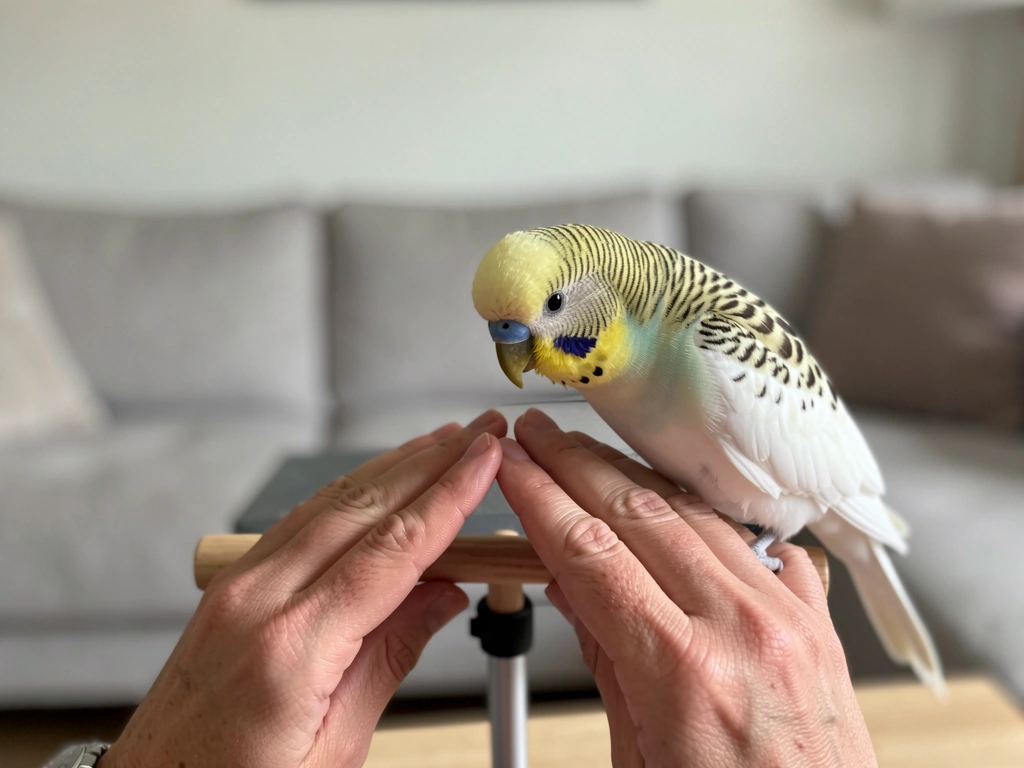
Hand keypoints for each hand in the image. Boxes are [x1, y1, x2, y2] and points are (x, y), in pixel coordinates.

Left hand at [102, 411, 505, 767]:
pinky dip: (352, 491)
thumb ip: (390, 659)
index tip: (486, 458)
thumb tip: (445, 594)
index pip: (392, 549)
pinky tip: (382, 478)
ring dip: (395, 466)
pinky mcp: (230, 584)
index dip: (448, 497)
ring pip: (331, 502)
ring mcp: (238, 585)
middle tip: (480, 431)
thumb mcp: (336, 748)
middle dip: (431, 461)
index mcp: (292, 649)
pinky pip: (301, 520)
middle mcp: (258, 600)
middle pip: (364, 507)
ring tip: (444, 442)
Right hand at [497, 409, 874, 766]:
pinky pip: (754, 542)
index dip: (542, 499)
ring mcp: (787, 617)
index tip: (513, 466)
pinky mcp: (816, 620)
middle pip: (639, 513)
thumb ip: (604, 661)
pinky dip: (704, 515)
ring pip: (695, 513)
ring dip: (632, 475)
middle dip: (577, 464)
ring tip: (590, 453)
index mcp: (683, 674)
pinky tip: (671, 497)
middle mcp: (743, 629)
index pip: (591, 552)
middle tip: (539, 436)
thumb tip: (569, 588)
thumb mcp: (637, 758)